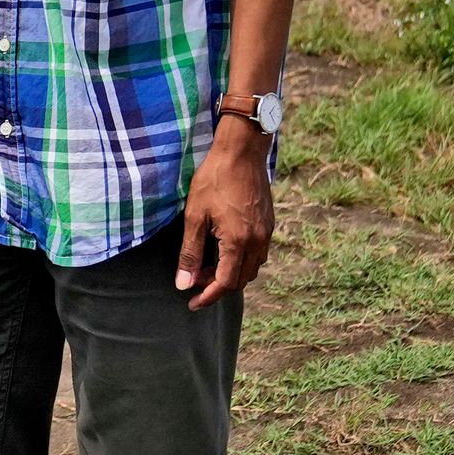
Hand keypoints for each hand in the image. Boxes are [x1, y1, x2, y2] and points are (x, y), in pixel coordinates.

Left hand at [174, 120, 275, 306]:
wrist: (242, 151)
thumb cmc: (214, 179)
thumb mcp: (195, 216)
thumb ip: (190, 253)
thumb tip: (184, 284)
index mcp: (239, 241)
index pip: (225, 283)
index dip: (208, 297)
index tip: (193, 303)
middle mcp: (258, 241)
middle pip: (241, 280)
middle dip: (217, 286)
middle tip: (195, 278)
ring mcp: (266, 232)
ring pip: (252, 268)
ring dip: (231, 273)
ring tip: (207, 264)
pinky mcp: (269, 223)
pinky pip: (258, 253)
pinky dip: (241, 260)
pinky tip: (224, 249)